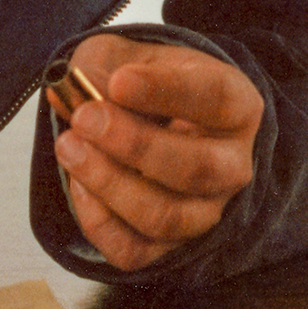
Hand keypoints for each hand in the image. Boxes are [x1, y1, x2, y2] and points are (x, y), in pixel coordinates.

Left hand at [51, 34, 261, 271]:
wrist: (155, 124)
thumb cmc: (149, 88)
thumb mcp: (132, 57)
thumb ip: (104, 64)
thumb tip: (75, 90)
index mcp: (238, 107)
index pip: (216, 99)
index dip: (167, 91)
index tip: (119, 80)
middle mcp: (233, 165)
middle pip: (197, 168)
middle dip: (134, 145)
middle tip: (85, 117)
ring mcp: (206, 211)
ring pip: (165, 217)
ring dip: (109, 183)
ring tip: (70, 147)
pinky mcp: (171, 246)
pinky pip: (134, 251)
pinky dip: (98, 222)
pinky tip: (80, 184)